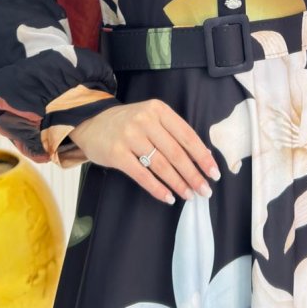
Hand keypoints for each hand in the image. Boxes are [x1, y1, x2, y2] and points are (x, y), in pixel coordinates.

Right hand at [68, 100, 221, 204]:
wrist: (92, 122)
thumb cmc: (128, 123)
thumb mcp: (151, 117)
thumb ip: (172, 132)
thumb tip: (201, 158)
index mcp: (159, 110)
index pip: (187, 135)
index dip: (202, 156)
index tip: (214, 172)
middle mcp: (145, 120)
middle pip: (176, 153)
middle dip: (193, 174)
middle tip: (205, 190)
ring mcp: (130, 136)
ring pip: (161, 165)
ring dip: (178, 183)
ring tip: (189, 195)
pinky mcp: (116, 153)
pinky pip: (142, 175)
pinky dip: (157, 188)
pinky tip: (168, 197)